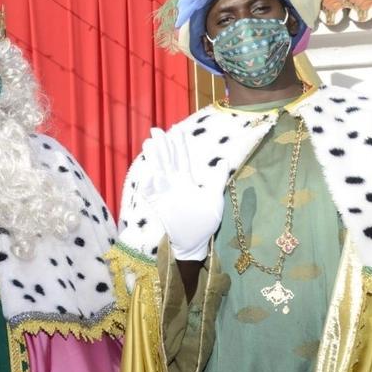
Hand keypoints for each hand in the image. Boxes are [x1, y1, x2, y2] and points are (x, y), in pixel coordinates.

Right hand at [139, 128, 223, 261]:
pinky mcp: (159, 206)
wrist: (196, 242)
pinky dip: (148, 185)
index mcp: (186, 181)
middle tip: (155, 130)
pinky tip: (150, 174)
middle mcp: (174, 185)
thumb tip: (223, 161)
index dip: (178, 145)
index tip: (175, 130)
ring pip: (156, 172)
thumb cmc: (206, 221)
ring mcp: (165, 195)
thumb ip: (216, 180)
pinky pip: (150, 194)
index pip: (181, 159)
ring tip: (149, 144)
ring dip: (152, 159)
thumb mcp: (215, 198)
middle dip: (161, 145)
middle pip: (166, 161)